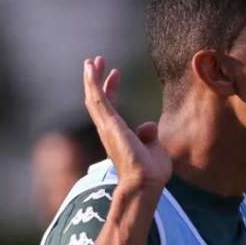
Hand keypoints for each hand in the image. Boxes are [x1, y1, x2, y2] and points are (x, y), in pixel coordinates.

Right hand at [82, 56, 171, 189]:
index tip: (115, 73)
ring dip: (91, 78)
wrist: (145, 183)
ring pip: (94, 98)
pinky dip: (93, 83)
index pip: (111, 107)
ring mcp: (107, 127)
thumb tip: (149, 126)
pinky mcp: (109, 124)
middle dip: (96, 80)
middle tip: (95, 62)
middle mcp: (108, 131)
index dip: (111, 89)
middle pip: (98, 100)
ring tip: (91, 61)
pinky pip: (98, 99)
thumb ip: (149, 136)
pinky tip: (91, 69)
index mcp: (118, 135)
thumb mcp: (153, 148)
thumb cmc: (151, 172)